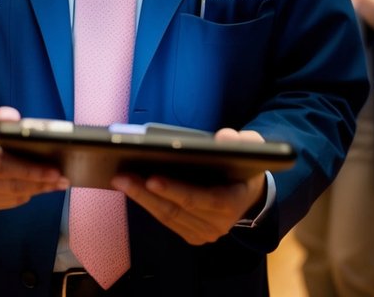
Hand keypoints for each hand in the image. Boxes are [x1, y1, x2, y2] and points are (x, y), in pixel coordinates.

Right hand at [0, 106, 67, 214]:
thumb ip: (2, 117)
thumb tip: (14, 120)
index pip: (2, 166)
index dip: (30, 171)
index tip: (55, 172)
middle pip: (7, 186)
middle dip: (38, 184)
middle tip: (61, 180)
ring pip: (7, 199)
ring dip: (32, 192)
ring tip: (51, 183)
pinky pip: (1, 204)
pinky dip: (19, 197)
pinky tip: (31, 188)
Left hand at [112, 128, 266, 244]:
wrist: (249, 194)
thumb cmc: (245, 167)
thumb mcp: (252, 149)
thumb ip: (242, 141)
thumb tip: (223, 138)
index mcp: (233, 202)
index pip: (202, 199)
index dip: (176, 190)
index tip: (152, 178)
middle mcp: (218, 224)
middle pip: (177, 210)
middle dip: (146, 193)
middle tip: (122, 176)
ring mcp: (204, 233)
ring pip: (167, 217)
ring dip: (141, 199)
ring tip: (121, 180)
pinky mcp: (192, 235)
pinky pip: (166, 221)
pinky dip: (148, 204)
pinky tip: (132, 189)